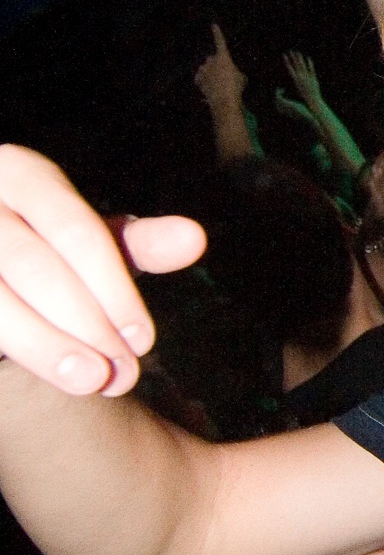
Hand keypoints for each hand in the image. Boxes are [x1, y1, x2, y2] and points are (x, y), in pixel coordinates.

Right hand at [0, 145, 204, 395]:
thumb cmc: (43, 252)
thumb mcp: (89, 245)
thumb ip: (136, 244)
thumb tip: (194, 239)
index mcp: (18, 172)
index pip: (73, 228)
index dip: (112, 287)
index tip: (144, 340)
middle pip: (33, 264)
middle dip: (84, 324)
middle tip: (123, 375)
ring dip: (45, 346)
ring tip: (92, 382)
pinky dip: (13, 347)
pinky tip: (39, 379)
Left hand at [194, 23, 246, 109]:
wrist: (223, 100)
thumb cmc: (235, 87)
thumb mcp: (242, 77)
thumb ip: (235, 71)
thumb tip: (232, 74)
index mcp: (223, 57)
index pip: (220, 42)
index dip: (218, 33)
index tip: (214, 25)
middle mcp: (211, 61)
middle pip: (212, 59)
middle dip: (215, 64)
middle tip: (223, 75)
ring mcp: (203, 71)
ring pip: (205, 69)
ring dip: (209, 73)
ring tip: (217, 84)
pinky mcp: (199, 81)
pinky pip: (200, 78)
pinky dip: (204, 81)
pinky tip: (210, 88)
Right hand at [280, 50, 325, 113]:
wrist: (312, 99)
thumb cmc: (305, 95)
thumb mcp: (299, 87)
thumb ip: (297, 80)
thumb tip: (294, 76)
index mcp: (296, 80)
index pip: (290, 68)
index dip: (287, 61)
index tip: (284, 55)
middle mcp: (300, 77)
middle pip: (296, 65)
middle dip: (293, 58)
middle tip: (291, 51)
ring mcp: (307, 77)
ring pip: (303, 66)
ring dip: (300, 59)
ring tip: (298, 53)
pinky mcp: (313, 78)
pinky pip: (311, 69)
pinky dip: (310, 64)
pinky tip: (308, 58)